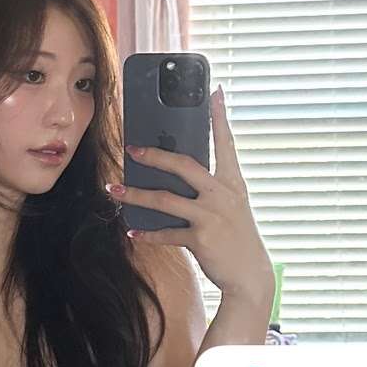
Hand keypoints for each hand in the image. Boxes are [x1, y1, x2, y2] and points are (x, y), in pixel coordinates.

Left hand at [108, 85, 274, 304]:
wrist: (251, 275)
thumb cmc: (237, 236)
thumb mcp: (231, 206)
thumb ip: (209, 188)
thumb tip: (175, 175)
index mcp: (232, 182)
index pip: (226, 143)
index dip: (220, 117)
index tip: (215, 91)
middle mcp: (222, 194)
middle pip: (183, 165)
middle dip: (154, 155)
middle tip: (131, 150)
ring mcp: (212, 216)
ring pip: (165, 200)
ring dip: (136, 195)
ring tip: (115, 190)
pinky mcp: (202, 238)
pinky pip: (167, 233)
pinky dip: (147, 233)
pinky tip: (133, 231)